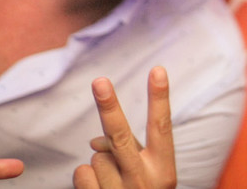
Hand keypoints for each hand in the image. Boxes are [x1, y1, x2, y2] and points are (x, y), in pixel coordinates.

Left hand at [72, 67, 176, 188]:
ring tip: (112, 183)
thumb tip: (95, 140)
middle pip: (120, 137)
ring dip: (100, 164)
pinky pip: (81, 172)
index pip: (162, 129)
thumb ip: (128, 152)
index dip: (160, 98)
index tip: (158, 69)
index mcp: (164, 173)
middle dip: (109, 107)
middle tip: (98, 81)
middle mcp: (144, 184)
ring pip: (97, 156)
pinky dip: (86, 178)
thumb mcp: (147, 177)